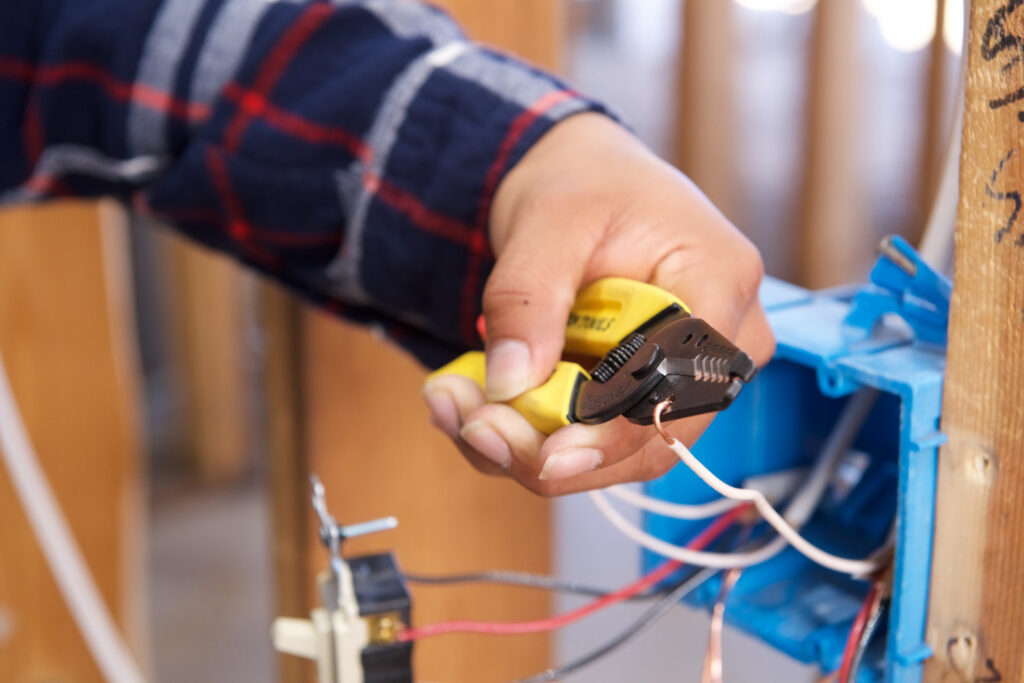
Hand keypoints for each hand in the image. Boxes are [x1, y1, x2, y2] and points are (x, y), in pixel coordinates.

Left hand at [422, 113, 774, 495]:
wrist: (585, 183)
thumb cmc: (584, 185)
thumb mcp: (547, 221)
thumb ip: (527, 299)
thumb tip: (510, 385)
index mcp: (719, 282)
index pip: (682, 385)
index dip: (617, 434)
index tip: (546, 455)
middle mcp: (720, 341)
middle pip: (651, 437)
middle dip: (554, 450)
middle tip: (471, 427)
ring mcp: (686, 375)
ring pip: (616, 452)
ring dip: (529, 445)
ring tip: (453, 406)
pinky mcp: (644, 395)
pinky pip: (593, 438)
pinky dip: (528, 432)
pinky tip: (470, 406)